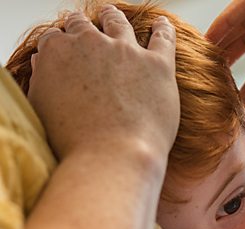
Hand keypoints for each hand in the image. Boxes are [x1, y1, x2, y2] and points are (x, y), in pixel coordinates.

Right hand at [28, 5, 179, 162]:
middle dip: (82, 28)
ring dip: (114, 18)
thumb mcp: (43, 110)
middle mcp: (90, 43)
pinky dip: (163, 29)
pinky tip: (162, 25)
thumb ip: (44, 81)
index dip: (61, 45)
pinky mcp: (158, 66)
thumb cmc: (74, 144)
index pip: (56, 39)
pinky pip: (163, 38)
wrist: (111, 158)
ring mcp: (126, 52)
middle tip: (87, 33)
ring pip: (118, 24)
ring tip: (113, 16)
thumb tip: (45, 65)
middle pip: (84, 26)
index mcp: (57, 52)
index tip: (65, 52)